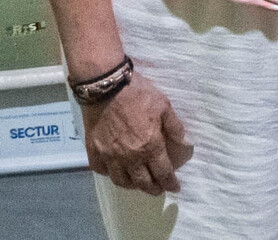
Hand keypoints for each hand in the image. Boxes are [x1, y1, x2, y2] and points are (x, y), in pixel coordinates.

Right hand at [84, 73, 188, 195]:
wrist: (106, 87)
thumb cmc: (138, 94)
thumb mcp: (165, 106)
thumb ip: (175, 127)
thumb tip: (184, 144)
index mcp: (149, 146)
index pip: (163, 172)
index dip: (170, 182)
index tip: (175, 188)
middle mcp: (129, 157)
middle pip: (143, 182)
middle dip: (153, 189)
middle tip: (159, 189)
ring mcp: (109, 156)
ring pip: (121, 181)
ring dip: (132, 185)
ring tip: (139, 183)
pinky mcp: (93, 152)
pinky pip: (102, 171)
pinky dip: (110, 174)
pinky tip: (116, 171)